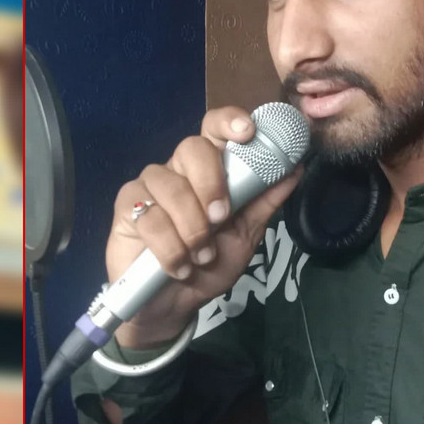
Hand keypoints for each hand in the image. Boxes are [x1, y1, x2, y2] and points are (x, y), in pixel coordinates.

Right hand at [106, 106, 302, 347]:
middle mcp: (180, 169)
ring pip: (170, 185)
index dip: (229, 121)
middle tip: (221, 218)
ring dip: (192, 227)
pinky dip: (170, 247)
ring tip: (201, 257)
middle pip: (192, 147)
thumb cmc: (211, 263)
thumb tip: (295, 169)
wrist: (176, 303)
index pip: (215, 126)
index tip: (247, 133)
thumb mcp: (246, 234)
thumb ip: (265, 201)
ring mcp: (150, 185)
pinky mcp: (128, 207)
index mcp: (211, 168)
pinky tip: (179, 267)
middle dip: (211, 183)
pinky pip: (149, 215)